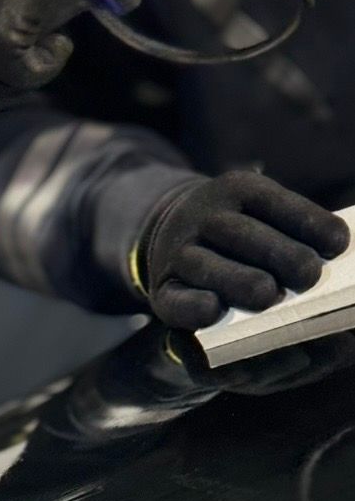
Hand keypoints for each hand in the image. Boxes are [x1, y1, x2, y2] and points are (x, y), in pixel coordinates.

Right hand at [137, 170, 349, 330]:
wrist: (176, 232)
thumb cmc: (245, 235)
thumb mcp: (266, 216)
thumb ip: (300, 237)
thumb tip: (339, 262)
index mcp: (239, 190)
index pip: (272, 201)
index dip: (307, 220)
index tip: (339, 242)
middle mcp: (204, 216)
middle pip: (240, 234)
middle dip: (278, 254)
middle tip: (310, 275)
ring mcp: (180, 253)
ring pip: (206, 265)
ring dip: (238, 280)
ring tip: (269, 295)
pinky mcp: (163, 291)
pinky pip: (176, 300)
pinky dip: (193, 305)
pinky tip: (214, 310)